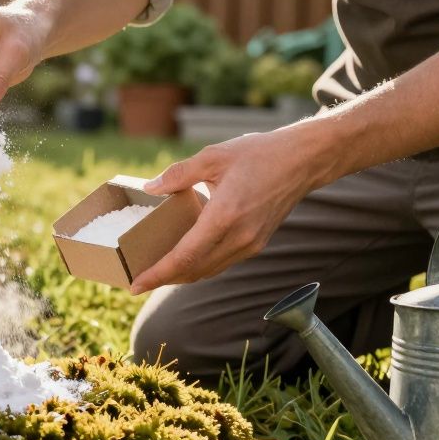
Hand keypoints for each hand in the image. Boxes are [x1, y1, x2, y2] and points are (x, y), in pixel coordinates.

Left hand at [129, 129, 323, 293]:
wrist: (302, 160)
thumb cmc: (258, 154)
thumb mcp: (213, 156)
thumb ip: (179, 174)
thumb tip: (150, 188)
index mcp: (225, 216)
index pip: (184, 256)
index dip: (158, 274)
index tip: (136, 285)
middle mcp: (239, 237)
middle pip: (194, 270)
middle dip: (164, 279)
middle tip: (138, 281)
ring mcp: (250, 244)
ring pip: (209, 270)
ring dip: (182, 275)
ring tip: (157, 273)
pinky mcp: (257, 244)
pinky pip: (222, 263)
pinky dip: (201, 266)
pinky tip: (186, 259)